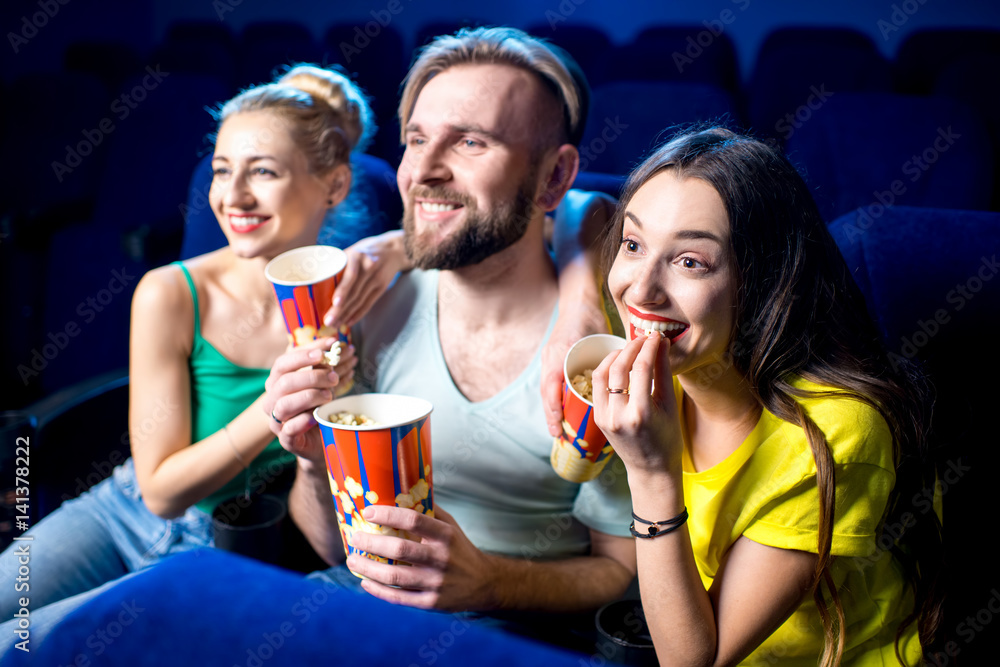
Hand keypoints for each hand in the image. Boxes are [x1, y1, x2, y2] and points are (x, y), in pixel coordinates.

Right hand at [262, 337, 344, 462]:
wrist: (323, 440)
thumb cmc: (320, 406)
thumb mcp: (323, 383)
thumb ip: (325, 364)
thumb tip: (335, 342)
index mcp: (277, 382)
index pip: (282, 363)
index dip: (302, 355)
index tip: (324, 352)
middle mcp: (272, 400)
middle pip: (284, 382)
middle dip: (312, 377)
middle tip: (334, 378)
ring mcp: (276, 421)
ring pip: (284, 404)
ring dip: (310, 397)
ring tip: (329, 396)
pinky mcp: (285, 440)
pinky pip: (289, 429)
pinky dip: (304, 421)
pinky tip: (317, 417)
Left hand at [323, 230, 409, 329]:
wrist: (394, 249)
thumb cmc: (366, 250)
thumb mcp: (353, 250)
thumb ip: (337, 263)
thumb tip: (315, 280)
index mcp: (357, 256)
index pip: (351, 276)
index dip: (343, 290)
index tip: (334, 303)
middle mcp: (369, 267)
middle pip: (354, 292)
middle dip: (340, 309)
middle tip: (328, 321)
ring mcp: (377, 279)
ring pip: (360, 300)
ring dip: (346, 314)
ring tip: (334, 324)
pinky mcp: (382, 287)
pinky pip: (368, 304)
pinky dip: (358, 314)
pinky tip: (349, 322)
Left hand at [346, 506, 498, 611]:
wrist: (484, 583)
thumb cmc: (460, 549)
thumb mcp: (451, 526)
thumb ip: (429, 511)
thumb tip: (400, 492)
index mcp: (445, 535)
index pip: (414, 520)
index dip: (388, 514)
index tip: (368, 512)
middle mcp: (441, 558)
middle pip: (400, 549)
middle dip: (372, 543)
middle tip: (354, 537)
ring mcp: (436, 582)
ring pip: (395, 576)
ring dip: (368, 568)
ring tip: (352, 560)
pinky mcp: (431, 603)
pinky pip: (399, 597)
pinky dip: (378, 591)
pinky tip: (365, 582)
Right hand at [541, 299, 609, 435]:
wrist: (577, 299)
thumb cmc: (590, 316)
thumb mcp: (600, 334)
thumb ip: (611, 354)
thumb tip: (630, 375)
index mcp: (561, 353)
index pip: (553, 384)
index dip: (554, 406)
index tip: (560, 425)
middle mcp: (551, 358)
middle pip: (547, 391)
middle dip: (550, 414)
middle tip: (557, 435)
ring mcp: (549, 359)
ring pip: (547, 389)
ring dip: (551, 408)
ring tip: (558, 430)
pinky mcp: (552, 360)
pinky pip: (550, 383)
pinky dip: (553, 398)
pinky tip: (560, 412)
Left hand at [591, 332, 681, 473]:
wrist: (651, 469)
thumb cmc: (667, 438)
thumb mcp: (669, 404)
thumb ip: (662, 371)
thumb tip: (661, 343)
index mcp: (640, 413)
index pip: (642, 368)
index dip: (649, 347)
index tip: (656, 336)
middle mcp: (618, 415)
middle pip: (618, 368)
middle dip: (631, 347)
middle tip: (643, 338)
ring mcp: (603, 417)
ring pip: (601, 374)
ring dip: (614, 356)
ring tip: (630, 348)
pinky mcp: (596, 418)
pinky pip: (597, 386)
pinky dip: (606, 370)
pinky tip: (618, 363)